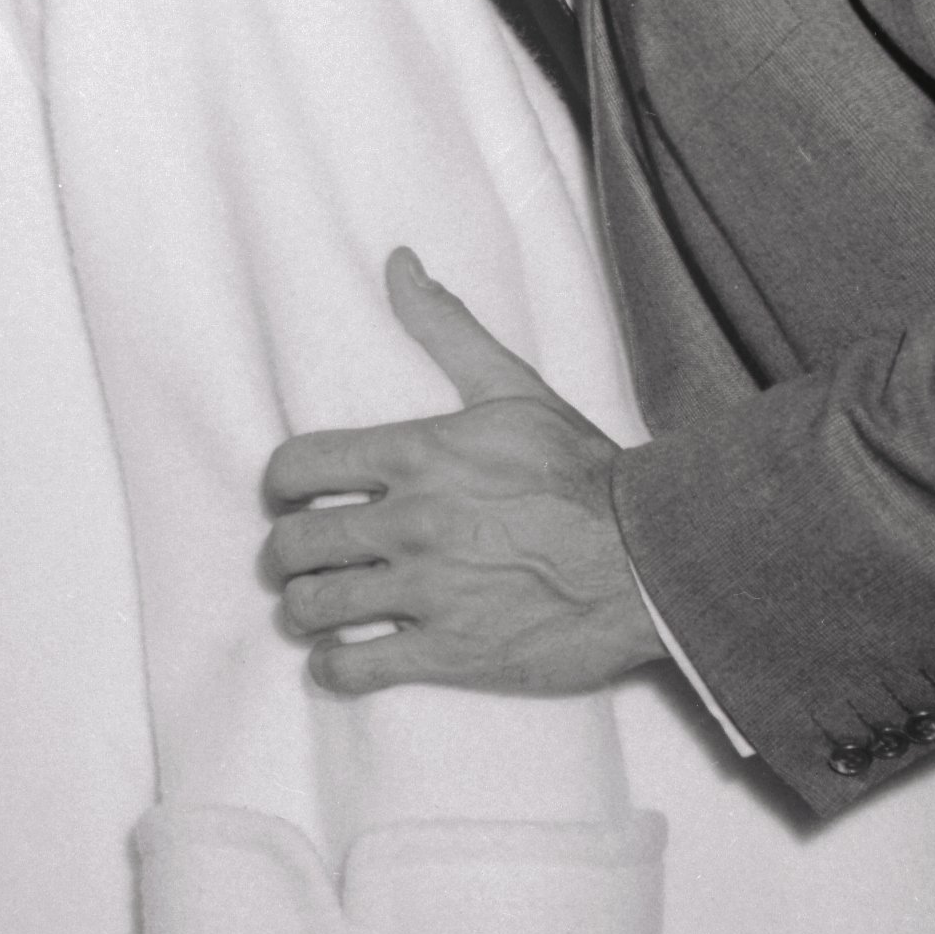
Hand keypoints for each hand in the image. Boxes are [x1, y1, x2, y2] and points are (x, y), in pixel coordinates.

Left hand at [260, 249, 662, 697]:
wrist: (656, 562)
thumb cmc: (585, 474)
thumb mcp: (513, 388)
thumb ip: (446, 328)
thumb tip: (399, 263)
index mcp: (413, 455)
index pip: (295, 466)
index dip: (278, 486)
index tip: (288, 498)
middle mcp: (408, 523)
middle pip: (294, 543)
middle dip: (283, 554)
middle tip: (295, 560)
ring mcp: (428, 592)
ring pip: (314, 607)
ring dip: (302, 610)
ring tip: (313, 609)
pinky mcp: (454, 653)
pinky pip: (357, 670)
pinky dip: (334, 669)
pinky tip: (339, 660)